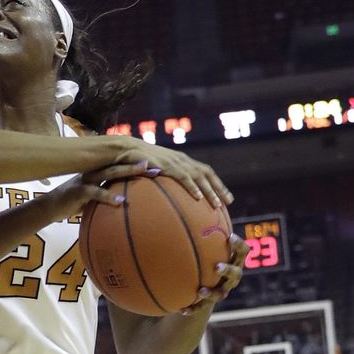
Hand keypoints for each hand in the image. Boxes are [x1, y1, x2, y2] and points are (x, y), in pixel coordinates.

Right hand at [40, 160, 150, 220]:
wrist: (50, 207)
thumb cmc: (74, 202)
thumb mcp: (94, 196)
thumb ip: (109, 193)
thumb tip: (130, 199)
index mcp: (99, 171)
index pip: (122, 163)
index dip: (140, 161)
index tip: (160, 162)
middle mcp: (94, 171)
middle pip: (120, 162)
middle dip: (139, 160)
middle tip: (159, 160)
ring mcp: (86, 179)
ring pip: (110, 171)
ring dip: (128, 170)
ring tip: (145, 170)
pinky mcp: (78, 191)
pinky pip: (95, 193)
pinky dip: (108, 197)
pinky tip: (121, 202)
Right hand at [114, 137, 233, 207]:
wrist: (124, 149)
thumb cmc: (136, 161)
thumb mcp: (153, 170)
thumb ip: (162, 179)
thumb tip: (167, 195)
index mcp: (181, 160)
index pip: (204, 171)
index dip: (216, 183)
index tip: (225, 196)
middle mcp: (182, 160)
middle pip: (207, 173)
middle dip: (219, 188)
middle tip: (229, 202)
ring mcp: (175, 162)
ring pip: (199, 176)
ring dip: (210, 190)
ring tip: (218, 205)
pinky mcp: (167, 165)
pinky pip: (184, 178)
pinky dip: (193, 187)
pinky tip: (198, 198)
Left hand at [181, 233, 249, 315]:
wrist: (201, 286)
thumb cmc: (202, 258)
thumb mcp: (202, 246)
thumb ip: (196, 231)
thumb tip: (186, 204)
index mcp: (231, 260)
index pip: (241, 251)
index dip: (238, 245)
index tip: (229, 237)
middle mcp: (231, 276)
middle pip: (236, 273)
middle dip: (228, 270)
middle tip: (217, 266)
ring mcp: (222, 291)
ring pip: (221, 293)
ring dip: (212, 292)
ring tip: (201, 291)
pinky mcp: (210, 305)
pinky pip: (202, 308)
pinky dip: (193, 308)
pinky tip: (181, 309)